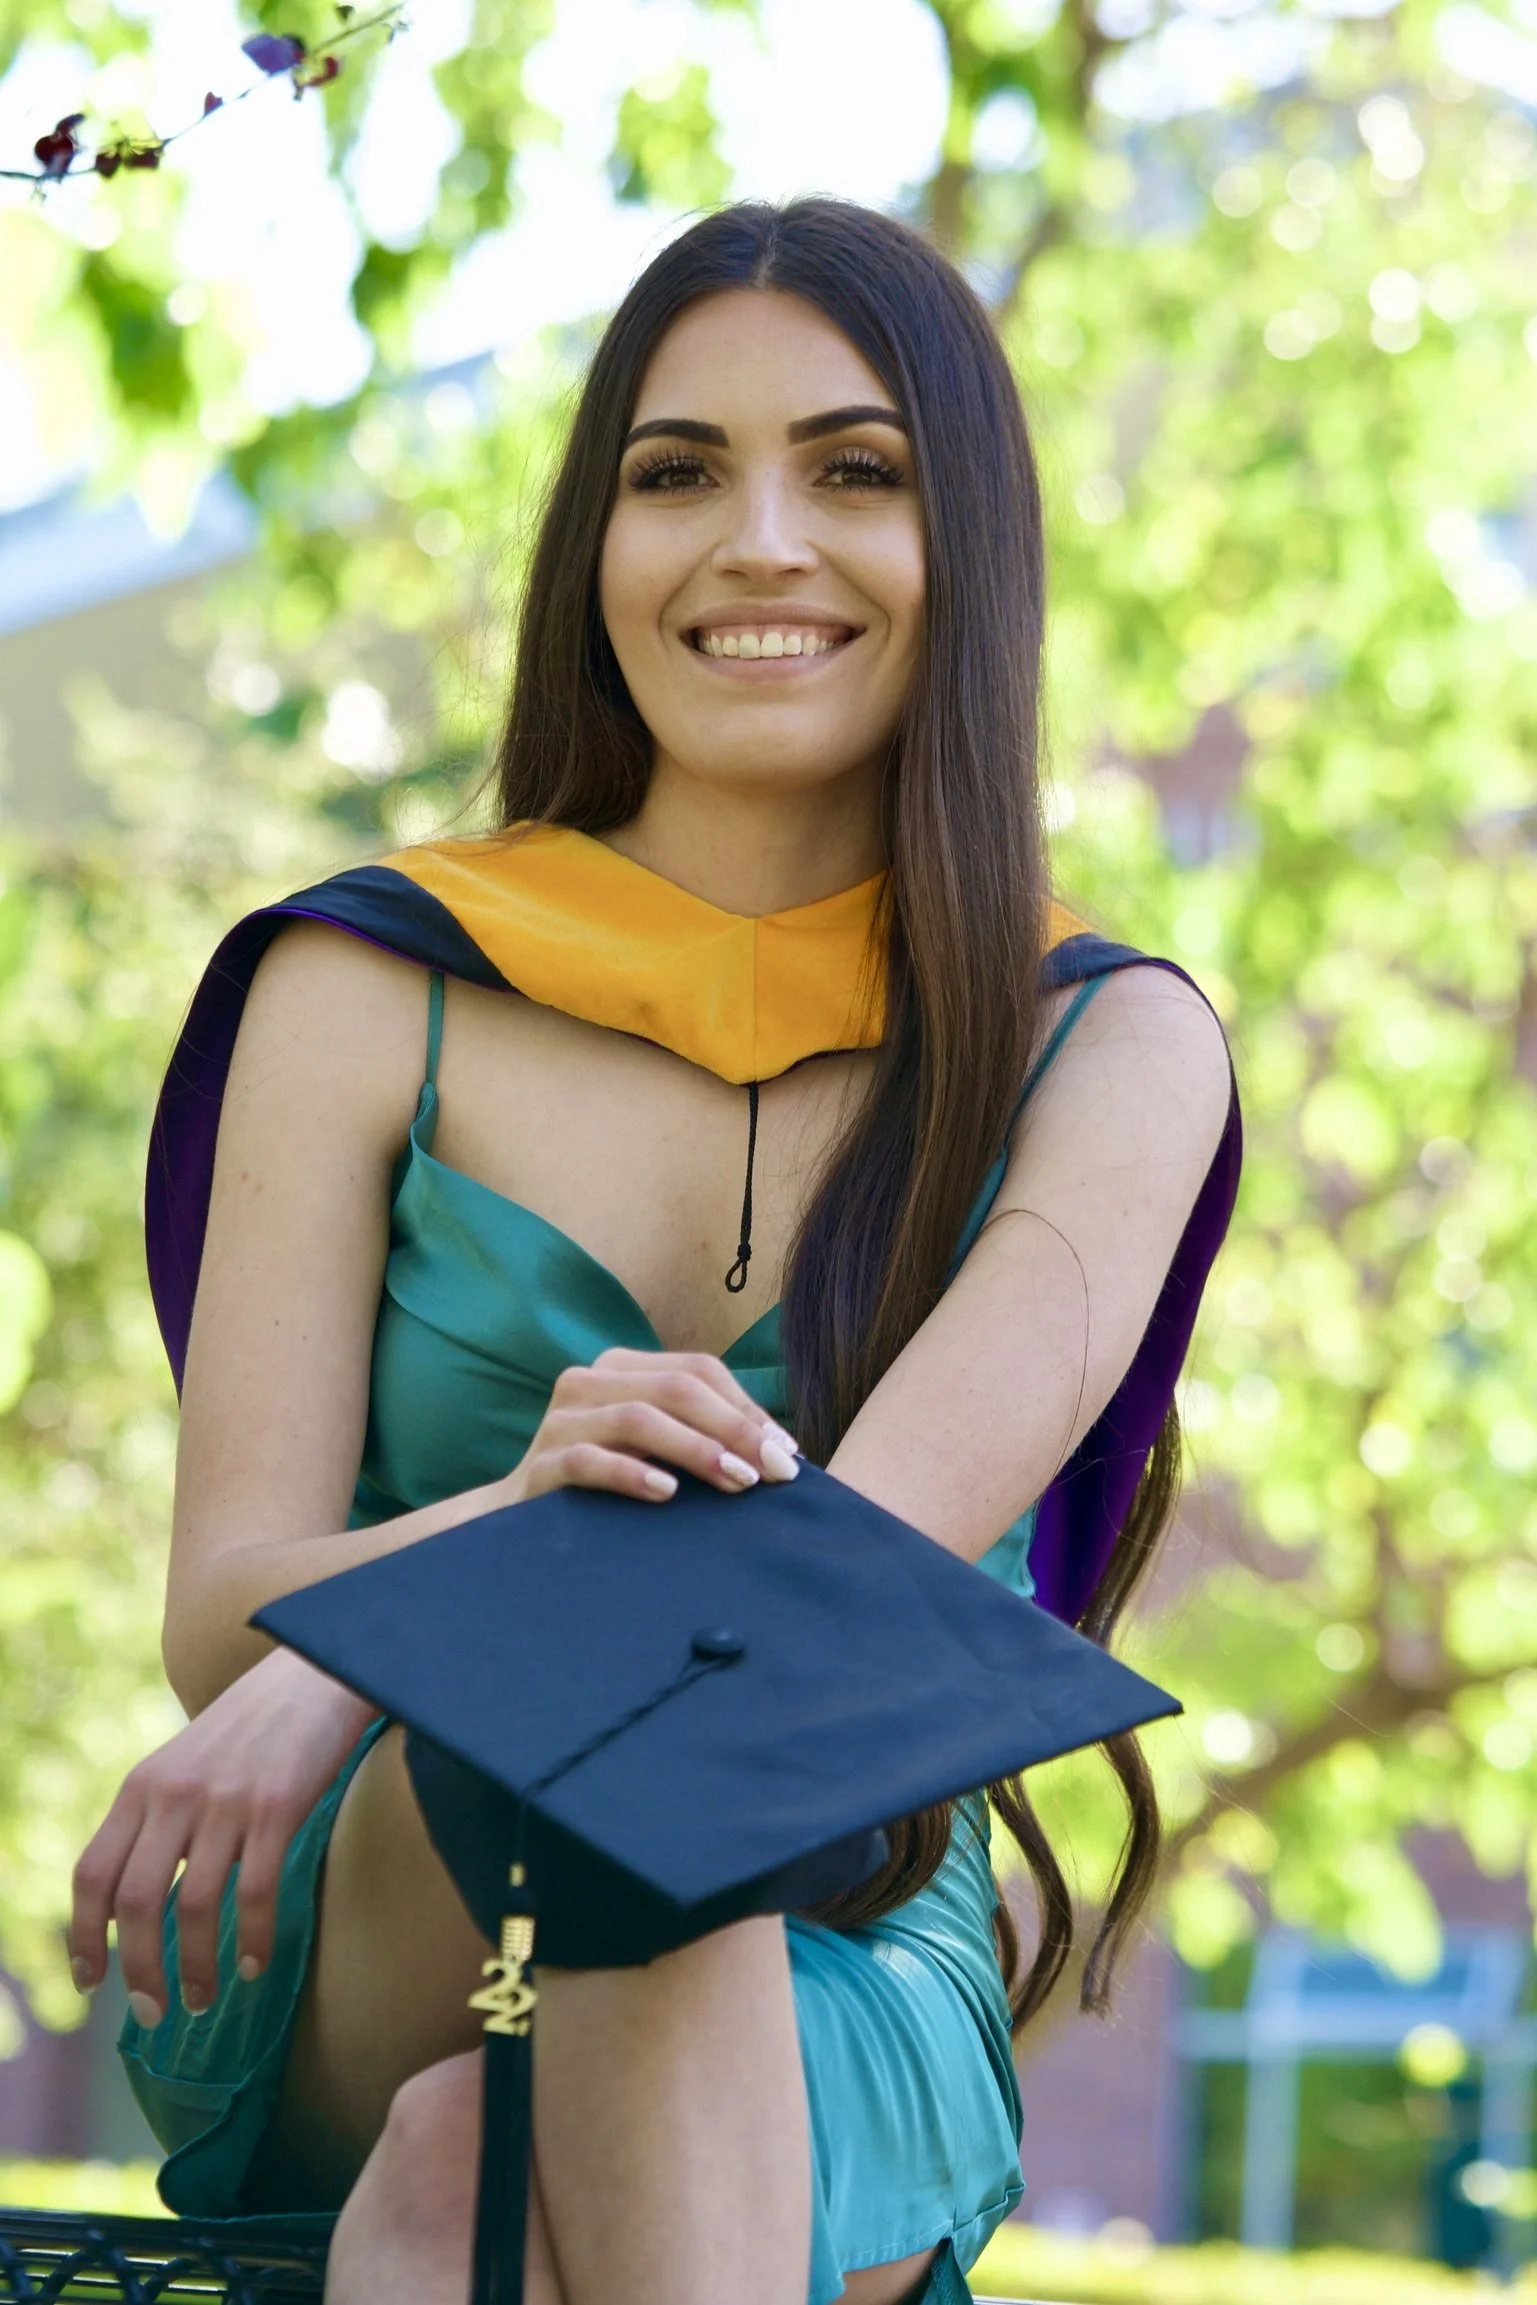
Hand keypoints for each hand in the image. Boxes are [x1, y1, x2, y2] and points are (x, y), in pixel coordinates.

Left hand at [69, 1647, 376, 2027]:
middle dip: (139, 1970)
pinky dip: (251, 1939)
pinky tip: (254, 1965)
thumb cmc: (252, 1727)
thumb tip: (136, 1904)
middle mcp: (174, 1794)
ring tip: (204, 2000)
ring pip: (193, 1907)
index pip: (91, 1873)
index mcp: (142, 1786)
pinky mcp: (277, 1806)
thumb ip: (157, 1819)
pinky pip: (255, 1892)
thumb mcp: (184, 1764)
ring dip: (195, 1969)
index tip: (91, 1982)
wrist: (318, 1671)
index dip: (84, 1936)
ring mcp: (226, 1801)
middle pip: (135, 1902)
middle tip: (153, 2014)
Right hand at [507, 1346, 799, 1505]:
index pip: (697, 1370)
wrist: (521, 1522)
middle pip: (675, 1389)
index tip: (785, 1452)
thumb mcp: (655, 1447)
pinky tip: (665, 1492)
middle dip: (733, 1428)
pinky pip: (590, 1461)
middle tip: (772, 1471)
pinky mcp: (542, 1463)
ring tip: (734, 1480)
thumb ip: (701, 1434)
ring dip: (695, 1449)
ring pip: (638, 1418)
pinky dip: (632, 1473)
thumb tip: (779, 1451)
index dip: (746, 1408)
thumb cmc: (606, 1482)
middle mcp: (589, 1382)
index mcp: (621, 1367)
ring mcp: (561, 1420)